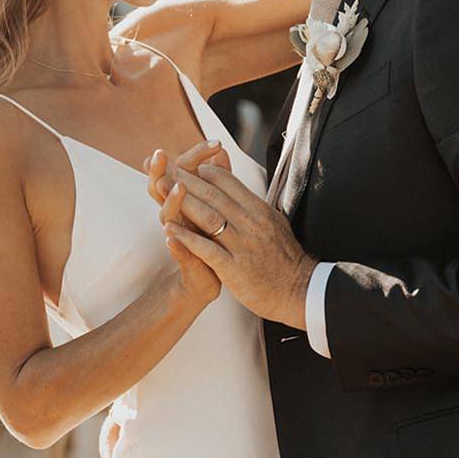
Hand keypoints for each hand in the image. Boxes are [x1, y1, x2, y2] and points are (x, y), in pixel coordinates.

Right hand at [145, 140, 231, 305]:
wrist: (208, 280)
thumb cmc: (212, 240)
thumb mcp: (216, 208)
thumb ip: (218, 180)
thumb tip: (220, 151)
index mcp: (185, 202)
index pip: (181, 171)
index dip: (193, 155)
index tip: (212, 142)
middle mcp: (178, 216)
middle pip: (163, 188)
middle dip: (162, 171)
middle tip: (160, 154)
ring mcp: (178, 237)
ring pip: (168, 216)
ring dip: (171, 202)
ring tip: (176, 188)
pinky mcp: (184, 261)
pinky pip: (176, 251)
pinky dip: (174, 244)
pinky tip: (169, 237)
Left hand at [162, 163, 315, 325]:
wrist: (298, 291)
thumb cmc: (284, 259)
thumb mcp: (273, 223)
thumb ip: (254, 205)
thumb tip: (238, 188)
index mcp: (260, 211)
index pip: (228, 183)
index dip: (204, 173)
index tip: (186, 166)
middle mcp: (251, 224)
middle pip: (214, 196)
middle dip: (186, 180)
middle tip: (165, 170)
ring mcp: (243, 246)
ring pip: (208, 217)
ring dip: (181, 202)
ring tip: (160, 191)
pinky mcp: (234, 269)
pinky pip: (207, 250)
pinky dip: (187, 239)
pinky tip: (169, 231)